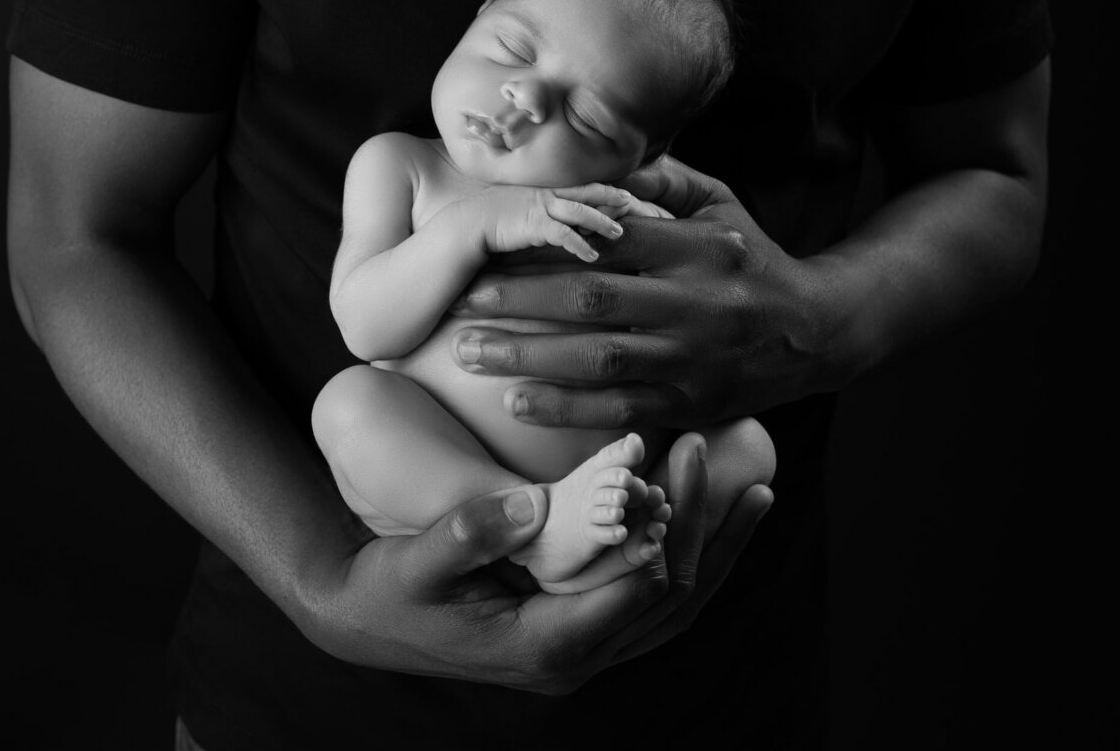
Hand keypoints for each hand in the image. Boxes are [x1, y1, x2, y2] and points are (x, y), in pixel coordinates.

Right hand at [295, 433, 772, 692]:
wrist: (366, 625)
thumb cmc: (391, 593)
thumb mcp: (416, 563)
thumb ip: (467, 534)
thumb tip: (530, 503)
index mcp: (544, 644)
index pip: (632, 590)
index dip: (664, 529)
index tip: (675, 464)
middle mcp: (576, 659)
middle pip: (669, 600)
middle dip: (703, 530)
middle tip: (719, 461)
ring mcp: (583, 652)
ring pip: (673, 610)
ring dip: (714, 552)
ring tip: (753, 495)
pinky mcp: (580, 634)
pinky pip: (650, 605)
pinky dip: (686, 564)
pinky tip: (703, 524)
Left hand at [450, 156, 853, 427]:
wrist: (818, 331)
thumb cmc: (752, 258)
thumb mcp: (718, 202)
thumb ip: (658, 181)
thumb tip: (592, 167)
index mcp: (696, 246)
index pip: (608, 241)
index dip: (544, 245)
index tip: (487, 247)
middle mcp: (694, 301)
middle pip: (593, 301)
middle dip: (518, 304)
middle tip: (456, 305)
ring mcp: (693, 357)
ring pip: (600, 359)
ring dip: (528, 358)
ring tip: (467, 354)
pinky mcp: (693, 403)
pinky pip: (623, 409)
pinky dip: (569, 410)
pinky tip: (517, 404)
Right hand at [472, 183, 630, 261]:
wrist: (468, 223)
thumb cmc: (489, 218)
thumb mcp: (517, 207)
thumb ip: (534, 209)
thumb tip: (547, 221)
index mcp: (543, 190)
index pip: (578, 187)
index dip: (600, 189)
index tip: (620, 192)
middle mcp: (545, 195)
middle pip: (585, 193)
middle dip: (609, 196)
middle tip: (631, 201)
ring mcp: (540, 208)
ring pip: (580, 212)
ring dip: (602, 222)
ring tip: (619, 233)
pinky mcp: (534, 226)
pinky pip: (564, 235)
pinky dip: (581, 245)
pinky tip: (592, 255)